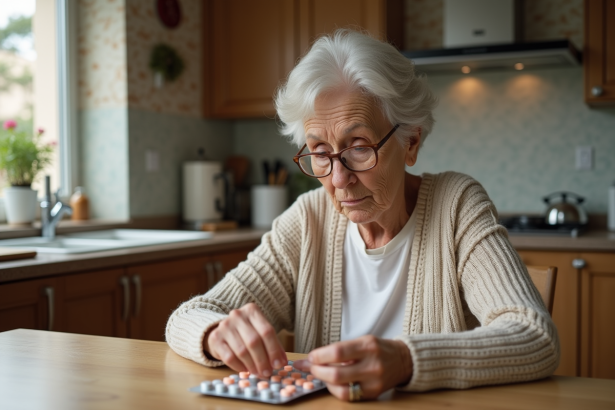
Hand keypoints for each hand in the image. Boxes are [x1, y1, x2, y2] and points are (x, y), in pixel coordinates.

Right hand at [204, 303, 286, 376]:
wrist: (223, 331)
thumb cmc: (246, 333)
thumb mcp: (261, 332)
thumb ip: (273, 345)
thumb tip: (281, 362)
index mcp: (252, 310)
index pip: (267, 331)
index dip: (274, 350)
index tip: (278, 364)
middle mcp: (237, 315)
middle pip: (254, 341)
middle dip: (263, 360)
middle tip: (267, 372)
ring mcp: (224, 326)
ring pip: (242, 351)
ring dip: (252, 365)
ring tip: (258, 373)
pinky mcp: (215, 338)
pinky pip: (229, 357)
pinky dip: (240, 367)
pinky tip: (245, 370)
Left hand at [295, 335, 412, 400]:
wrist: (403, 360)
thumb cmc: (378, 349)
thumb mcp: (362, 341)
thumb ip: (340, 349)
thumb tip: (313, 358)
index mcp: (368, 346)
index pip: (337, 352)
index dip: (319, 356)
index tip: (310, 357)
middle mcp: (372, 365)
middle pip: (336, 374)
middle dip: (317, 371)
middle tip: (310, 367)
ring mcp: (374, 382)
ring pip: (341, 389)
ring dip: (325, 383)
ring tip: (321, 375)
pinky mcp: (373, 393)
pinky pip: (348, 396)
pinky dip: (336, 390)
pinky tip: (332, 383)